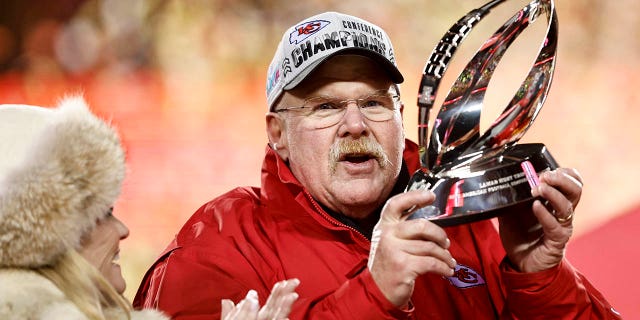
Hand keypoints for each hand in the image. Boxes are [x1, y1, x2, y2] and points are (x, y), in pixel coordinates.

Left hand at [221, 279, 299, 319]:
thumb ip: (231, 313)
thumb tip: (226, 300)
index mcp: (260, 319)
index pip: (271, 303)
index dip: (277, 292)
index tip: (284, 281)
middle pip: (277, 307)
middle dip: (286, 294)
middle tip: (294, 281)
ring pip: (278, 317)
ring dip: (286, 307)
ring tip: (292, 295)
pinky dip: (280, 319)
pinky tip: (286, 317)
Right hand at [368, 190, 456, 307]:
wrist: (377, 291)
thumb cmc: (388, 265)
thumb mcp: (389, 241)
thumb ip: (404, 229)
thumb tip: (432, 223)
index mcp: (384, 225)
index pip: (397, 203)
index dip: (415, 196)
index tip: (431, 196)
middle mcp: (387, 235)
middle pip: (422, 225)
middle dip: (440, 235)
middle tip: (446, 243)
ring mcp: (394, 250)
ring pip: (430, 247)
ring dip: (445, 256)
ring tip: (448, 261)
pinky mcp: (403, 266)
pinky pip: (432, 263)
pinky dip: (443, 268)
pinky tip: (446, 270)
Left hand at [498, 168, 582, 272]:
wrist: (520, 264)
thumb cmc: (519, 235)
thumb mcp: (511, 211)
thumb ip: (509, 197)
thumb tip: (497, 181)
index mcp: (555, 202)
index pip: (571, 182)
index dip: (565, 173)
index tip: (548, 167)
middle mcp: (562, 213)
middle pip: (575, 190)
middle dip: (561, 179)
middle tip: (544, 175)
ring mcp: (561, 226)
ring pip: (567, 206)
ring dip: (553, 194)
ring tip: (538, 188)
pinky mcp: (557, 241)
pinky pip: (555, 226)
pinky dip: (545, 214)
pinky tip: (535, 206)